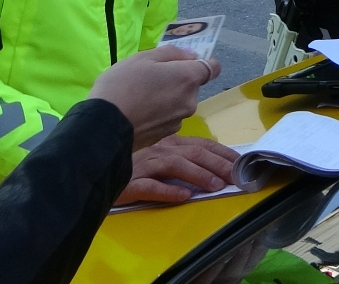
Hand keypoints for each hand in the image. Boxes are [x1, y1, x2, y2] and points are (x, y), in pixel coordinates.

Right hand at [89, 45, 219, 149]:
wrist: (105, 126)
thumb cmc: (122, 85)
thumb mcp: (142, 58)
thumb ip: (171, 53)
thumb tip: (191, 55)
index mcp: (188, 78)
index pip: (213, 68)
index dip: (204, 63)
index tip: (187, 62)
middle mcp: (190, 100)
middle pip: (191, 86)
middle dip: (177, 80)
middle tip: (151, 78)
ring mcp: (179, 120)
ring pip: (179, 102)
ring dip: (168, 97)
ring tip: (141, 96)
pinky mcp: (166, 134)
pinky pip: (169, 117)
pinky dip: (160, 113)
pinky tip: (139, 112)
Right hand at [118, 134, 239, 204]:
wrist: (96, 165)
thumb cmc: (132, 163)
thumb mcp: (161, 155)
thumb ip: (183, 157)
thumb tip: (214, 167)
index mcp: (169, 142)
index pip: (203, 144)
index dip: (224, 153)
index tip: (242, 163)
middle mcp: (160, 149)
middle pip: (194, 153)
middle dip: (218, 164)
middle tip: (237, 176)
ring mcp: (145, 165)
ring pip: (175, 166)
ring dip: (198, 175)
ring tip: (216, 186)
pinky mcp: (130, 182)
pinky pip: (150, 186)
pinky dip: (168, 191)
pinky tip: (183, 196)